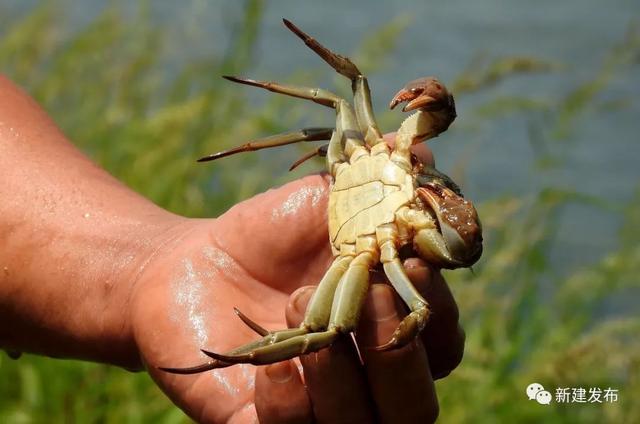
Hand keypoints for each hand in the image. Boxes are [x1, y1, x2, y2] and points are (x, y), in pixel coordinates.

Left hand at [131, 139, 463, 422]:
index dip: (435, 312)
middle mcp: (364, 378)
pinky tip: (271, 360)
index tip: (410, 264)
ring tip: (299, 303)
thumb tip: (426, 153)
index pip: (439, 342)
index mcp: (389, 327)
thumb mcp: (321, 204)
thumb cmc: (267, 235)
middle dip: (399, 356)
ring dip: (342, 372)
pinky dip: (289, 402)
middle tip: (370, 297)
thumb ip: (374, 188)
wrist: (191, 265)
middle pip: (415, 406)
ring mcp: (316, 408)